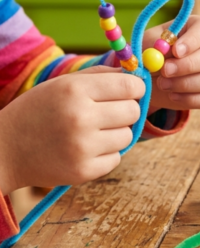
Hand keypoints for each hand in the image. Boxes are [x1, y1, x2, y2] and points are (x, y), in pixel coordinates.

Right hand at [0, 66, 144, 193]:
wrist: (4, 150)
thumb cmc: (38, 111)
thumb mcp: (63, 84)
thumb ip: (101, 76)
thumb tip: (139, 76)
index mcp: (75, 91)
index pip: (130, 86)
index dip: (135, 88)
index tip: (130, 91)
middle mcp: (80, 118)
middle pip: (133, 111)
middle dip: (126, 110)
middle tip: (107, 113)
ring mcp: (82, 147)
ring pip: (128, 136)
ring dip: (116, 133)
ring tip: (92, 132)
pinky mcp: (83, 171)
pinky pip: (116, 158)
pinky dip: (106, 153)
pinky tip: (85, 149)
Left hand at [144, 15, 199, 111]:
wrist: (151, 77)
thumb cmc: (151, 53)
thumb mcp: (148, 44)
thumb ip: (155, 46)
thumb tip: (163, 54)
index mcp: (198, 29)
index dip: (193, 40)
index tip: (176, 51)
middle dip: (189, 65)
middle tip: (165, 71)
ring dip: (185, 84)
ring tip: (162, 84)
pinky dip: (189, 99)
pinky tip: (172, 95)